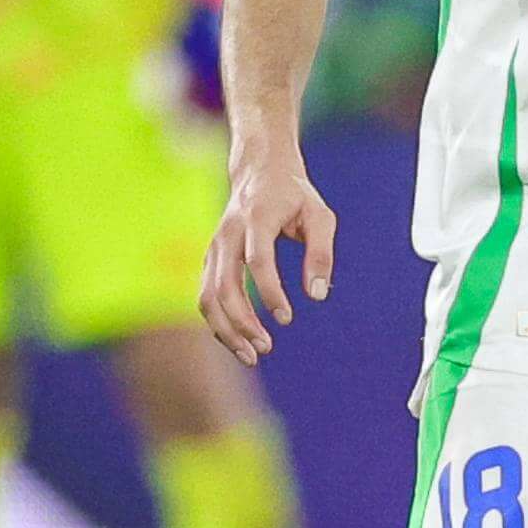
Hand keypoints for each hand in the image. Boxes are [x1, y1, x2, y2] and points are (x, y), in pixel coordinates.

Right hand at [201, 145, 336, 365]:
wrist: (258, 171)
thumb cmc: (295, 196)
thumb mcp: (320, 217)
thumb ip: (321, 253)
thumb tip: (318, 295)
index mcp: (256, 219)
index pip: (257, 261)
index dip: (270, 292)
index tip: (287, 318)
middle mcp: (227, 234)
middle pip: (224, 285)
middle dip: (242, 321)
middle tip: (267, 347)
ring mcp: (213, 248)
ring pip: (207, 295)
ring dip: (226, 329)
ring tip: (252, 355)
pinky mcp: (209, 259)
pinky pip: (205, 295)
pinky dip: (218, 322)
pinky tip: (239, 341)